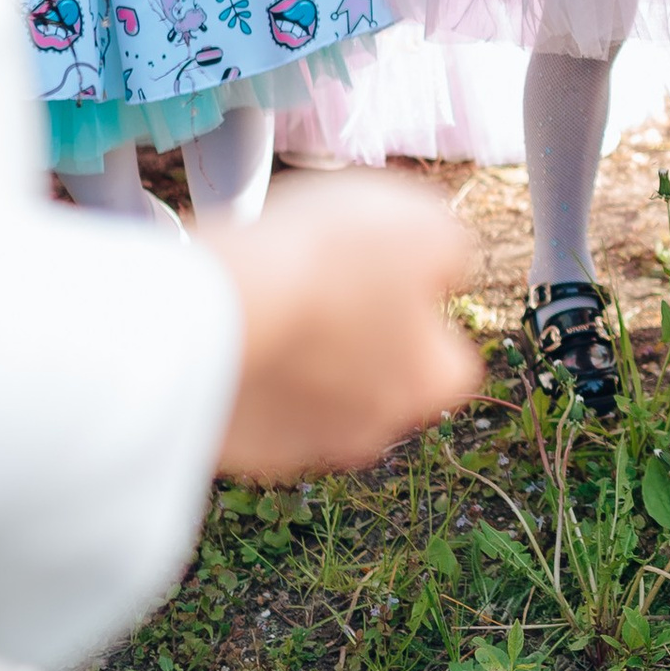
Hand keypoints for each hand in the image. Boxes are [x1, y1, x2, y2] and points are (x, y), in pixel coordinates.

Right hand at [210, 178, 480, 480]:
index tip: (389, 279)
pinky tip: (239, 333)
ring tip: (279, 307)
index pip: (446, 359)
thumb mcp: (421, 223)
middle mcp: (377, 428)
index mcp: (431, 381)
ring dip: (303, 364)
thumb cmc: (329, 260)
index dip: (420, 315)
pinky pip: (258, 411)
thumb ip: (448, 252)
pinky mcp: (245, 446)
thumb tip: (445, 272)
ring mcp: (306, 444)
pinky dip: (253, 378)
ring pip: (316, 401)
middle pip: (380, 385)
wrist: (221, 306)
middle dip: (359, 347)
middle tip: (326, 290)